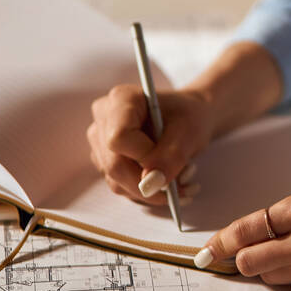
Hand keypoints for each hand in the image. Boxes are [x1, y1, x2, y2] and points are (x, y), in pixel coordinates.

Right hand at [87, 84, 214, 205]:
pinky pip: (121, 186)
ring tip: (182, 181)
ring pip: (117, 181)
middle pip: (115, 165)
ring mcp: (101, 142)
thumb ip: (170, 157)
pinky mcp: (106, 161)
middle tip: (182, 188)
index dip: (143, 157)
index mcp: (122, 100)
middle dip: (150, 183)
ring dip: (152, 190)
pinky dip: (147, 191)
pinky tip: (167, 182)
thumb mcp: (188, 133)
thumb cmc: (188, 116)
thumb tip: (149, 185)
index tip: (169, 162)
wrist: (189, 118)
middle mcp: (104, 119)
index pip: (118, 138)